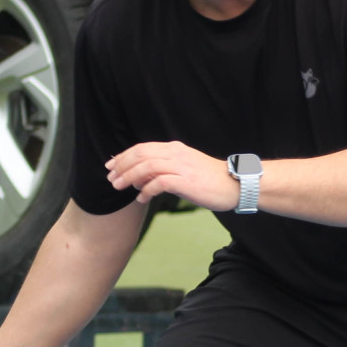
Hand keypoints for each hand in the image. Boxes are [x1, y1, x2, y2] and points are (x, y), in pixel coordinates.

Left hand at [105, 141, 239, 210]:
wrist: (234, 184)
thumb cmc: (210, 180)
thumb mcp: (185, 167)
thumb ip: (165, 168)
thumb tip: (141, 176)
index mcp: (174, 149)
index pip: (142, 148)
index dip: (124, 156)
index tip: (111, 166)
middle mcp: (175, 154)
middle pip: (140, 155)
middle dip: (122, 167)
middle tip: (111, 179)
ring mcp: (180, 167)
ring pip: (146, 167)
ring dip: (129, 177)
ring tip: (120, 188)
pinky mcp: (185, 182)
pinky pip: (158, 183)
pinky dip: (146, 190)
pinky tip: (141, 198)